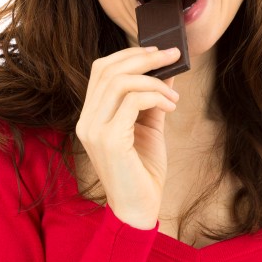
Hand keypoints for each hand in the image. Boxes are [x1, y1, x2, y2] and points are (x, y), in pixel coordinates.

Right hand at [75, 46, 180, 228]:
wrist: (138, 210)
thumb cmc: (143, 172)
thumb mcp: (149, 128)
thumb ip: (151, 100)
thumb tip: (167, 71)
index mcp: (92, 116)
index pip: (101, 69)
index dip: (129, 54)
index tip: (158, 52)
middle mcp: (87, 120)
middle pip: (109, 69)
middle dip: (144, 57)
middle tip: (173, 56)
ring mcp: (94, 130)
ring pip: (121, 81)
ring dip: (154, 81)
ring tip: (174, 96)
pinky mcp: (109, 140)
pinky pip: (133, 101)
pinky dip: (156, 96)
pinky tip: (171, 106)